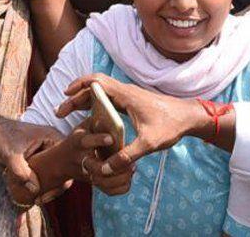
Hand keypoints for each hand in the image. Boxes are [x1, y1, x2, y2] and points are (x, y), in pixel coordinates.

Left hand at [0, 116, 64, 196]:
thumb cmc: (0, 137)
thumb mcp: (11, 156)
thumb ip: (22, 173)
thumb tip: (35, 190)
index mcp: (52, 136)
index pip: (67, 160)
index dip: (62, 179)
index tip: (47, 193)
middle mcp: (53, 141)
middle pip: (64, 167)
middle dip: (55, 185)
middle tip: (41, 199)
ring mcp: (47, 148)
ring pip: (55, 171)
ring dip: (49, 185)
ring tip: (37, 198)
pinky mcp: (40, 155)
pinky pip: (47, 170)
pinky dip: (42, 181)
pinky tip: (33, 193)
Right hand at [55, 73, 203, 176]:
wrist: (189, 117)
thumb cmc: (171, 126)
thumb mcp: (148, 144)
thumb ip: (126, 156)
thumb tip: (106, 169)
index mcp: (126, 95)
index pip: (97, 81)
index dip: (79, 85)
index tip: (66, 95)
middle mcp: (125, 92)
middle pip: (94, 87)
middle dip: (75, 97)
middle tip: (60, 112)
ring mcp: (128, 96)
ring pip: (100, 93)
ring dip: (84, 100)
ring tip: (69, 114)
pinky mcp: (132, 102)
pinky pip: (108, 99)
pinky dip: (94, 104)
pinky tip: (89, 118)